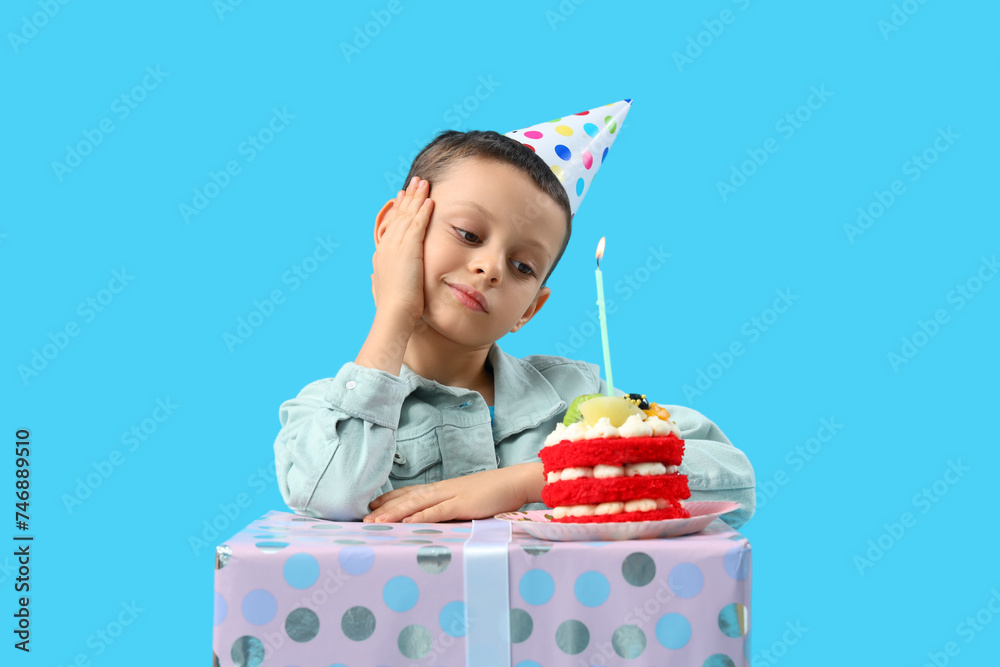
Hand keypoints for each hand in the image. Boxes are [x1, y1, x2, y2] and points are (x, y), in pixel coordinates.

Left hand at [364, 465, 535, 522]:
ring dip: (394, 514)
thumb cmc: (495, 492)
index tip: (373, 506)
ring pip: (416, 505)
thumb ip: (454, 506)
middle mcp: (442, 489)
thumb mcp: (469, 499)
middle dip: (385, 508)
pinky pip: (436, 512)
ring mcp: (451, 495)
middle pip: (408, 498)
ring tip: (375, 523)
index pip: (411, 492)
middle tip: (363, 519)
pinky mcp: (461, 504)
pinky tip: (405, 524)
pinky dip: (419, 518)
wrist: (515, 482)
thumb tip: (442, 517)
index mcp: (444, 488)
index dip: (391, 499)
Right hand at [372, 176, 434, 325]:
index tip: (401, 198)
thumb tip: (374, 280)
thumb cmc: (392, 308)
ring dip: (417, 198)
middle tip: (415, 182)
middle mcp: (387, 246)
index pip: (391, 226)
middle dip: (408, 197)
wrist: (394, 313)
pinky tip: (430, 200)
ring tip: (424, 184)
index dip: (398, 210)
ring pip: (408, 216)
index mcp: (382, 254)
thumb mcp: (382, 289)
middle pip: (399, 215)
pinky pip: (418, 225)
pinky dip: (423, 211)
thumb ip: (380, 281)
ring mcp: (396, 246)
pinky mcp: (408, 249)